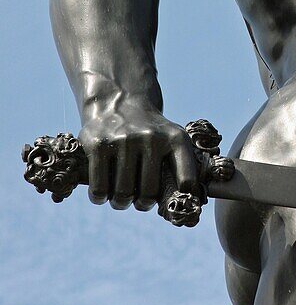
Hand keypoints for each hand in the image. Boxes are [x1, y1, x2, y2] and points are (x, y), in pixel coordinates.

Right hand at [78, 97, 199, 210]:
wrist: (118, 100)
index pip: (186, 178)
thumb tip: (188, 200)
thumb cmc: (150, 133)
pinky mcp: (98, 144)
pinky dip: (100, 198)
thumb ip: (182, 166)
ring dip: (120, 203)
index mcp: (175, 139)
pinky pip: (99, 188)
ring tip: (121, 198)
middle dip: (142, 204)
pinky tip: (102, 194)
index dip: (183, 195)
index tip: (176, 200)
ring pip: (122, 194)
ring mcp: (124, 140)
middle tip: (138, 201)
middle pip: (148, 194)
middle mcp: (151, 138)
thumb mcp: (172, 138)